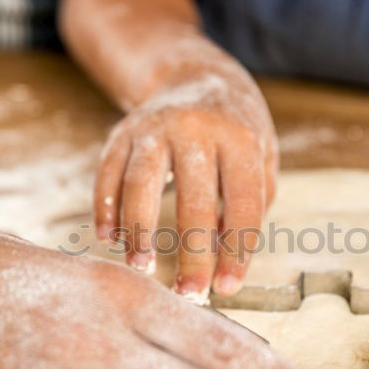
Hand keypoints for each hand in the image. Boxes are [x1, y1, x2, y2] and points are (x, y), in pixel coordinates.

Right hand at [94, 72, 277, 301]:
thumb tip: (225, 257)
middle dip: (192, 252)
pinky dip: (106, 209)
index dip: (236, 249)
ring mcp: (154, 128)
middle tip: (188, 292)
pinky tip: (110, 240)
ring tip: (142, 268)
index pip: (242, 202)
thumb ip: (251, 204)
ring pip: (141, 184)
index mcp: (239, 138)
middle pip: (194, 199)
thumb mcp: (261, 157)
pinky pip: (108, 174)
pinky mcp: (121, 133)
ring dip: (140, 231)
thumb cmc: (235, 132)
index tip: (227, 287)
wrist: (195, 76)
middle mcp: (196, 129)